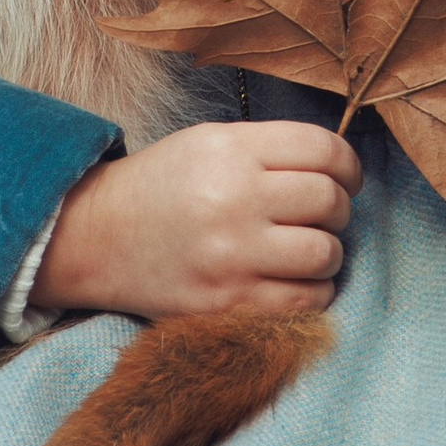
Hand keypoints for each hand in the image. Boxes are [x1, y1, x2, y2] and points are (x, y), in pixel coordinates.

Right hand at [33, 122, 362, 321]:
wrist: (98, 238)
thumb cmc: (161, 186)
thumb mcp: (208, 142)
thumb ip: (270, 149)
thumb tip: (338, 167)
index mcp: (230, 150)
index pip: (323, 148)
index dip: (348, 164)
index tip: (347, 177)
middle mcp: (233, 198)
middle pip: (329, 200)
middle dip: (338, 208)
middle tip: (321, 214)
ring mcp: (231, 255)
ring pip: (325, 253)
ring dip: (328, 253)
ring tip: (307, 249)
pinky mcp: (227, 303)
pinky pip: (305, 302)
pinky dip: (314, 292)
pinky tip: (295, 281)